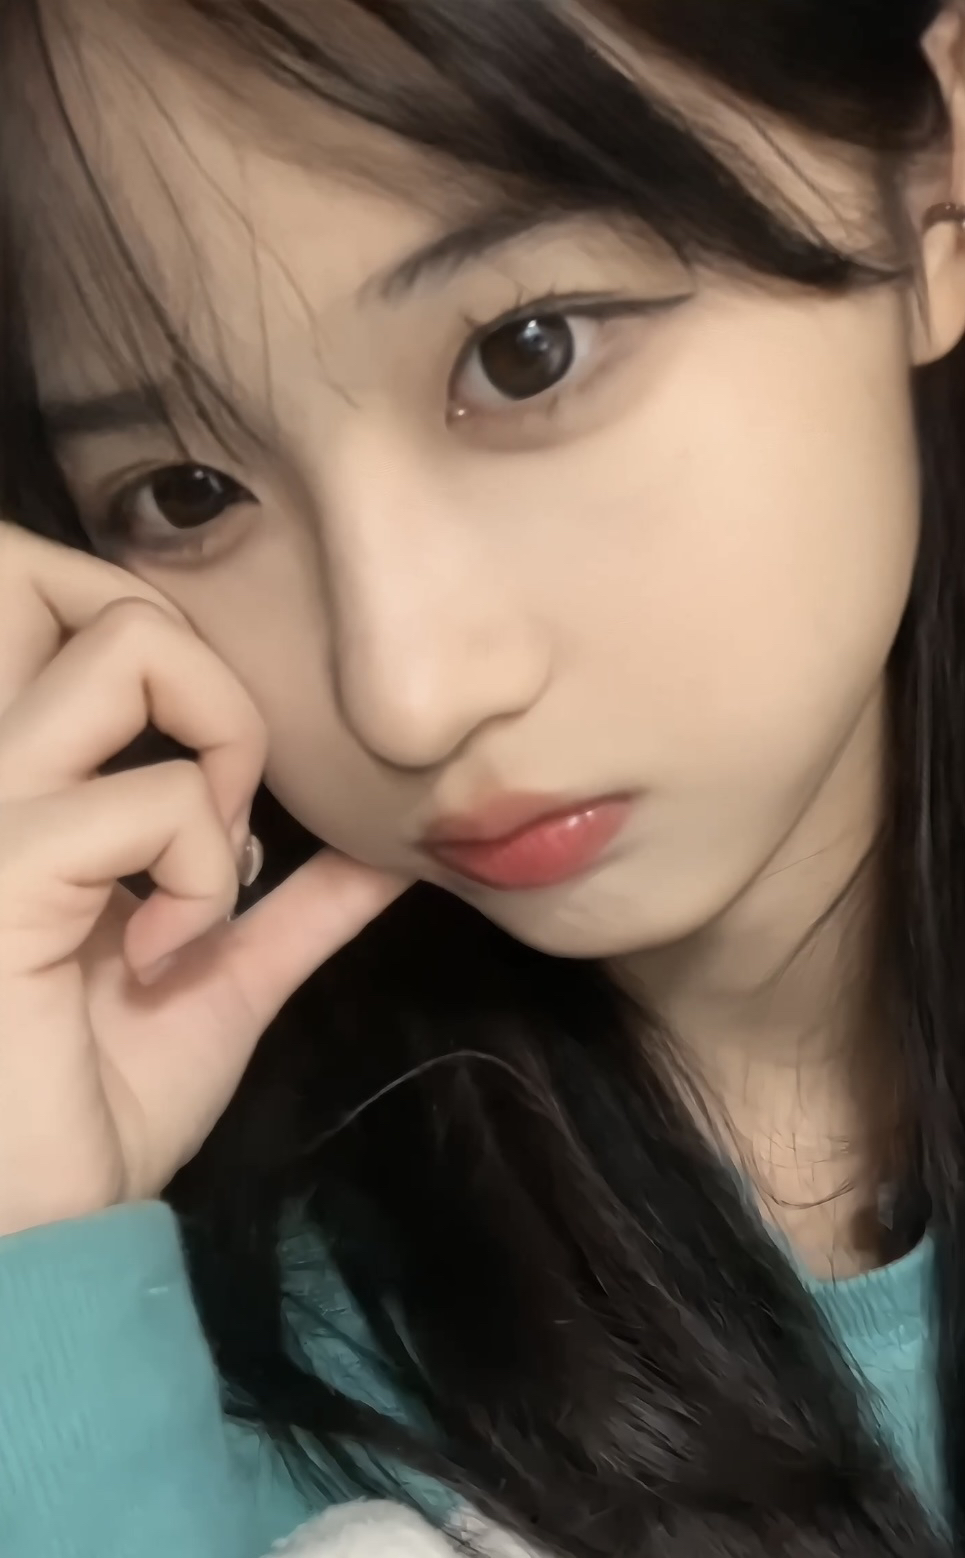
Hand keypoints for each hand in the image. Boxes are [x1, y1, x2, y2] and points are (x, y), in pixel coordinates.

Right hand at [0, 522, 404, 1235]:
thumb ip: (298, 905)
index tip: (218, 802)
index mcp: (23, 783)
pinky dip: (202, 871)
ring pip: (131, 646)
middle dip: (204, 679)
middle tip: (218, 805)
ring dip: (218, 757)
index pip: (77, 610)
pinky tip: (164, 957)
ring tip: (200, 878)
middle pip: (93, 588)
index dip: (181, 669)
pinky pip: (152, 799)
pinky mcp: (1, 867)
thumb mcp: (221, 982)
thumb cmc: (96, 1106)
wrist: (34, 1233)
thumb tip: (388, 845)